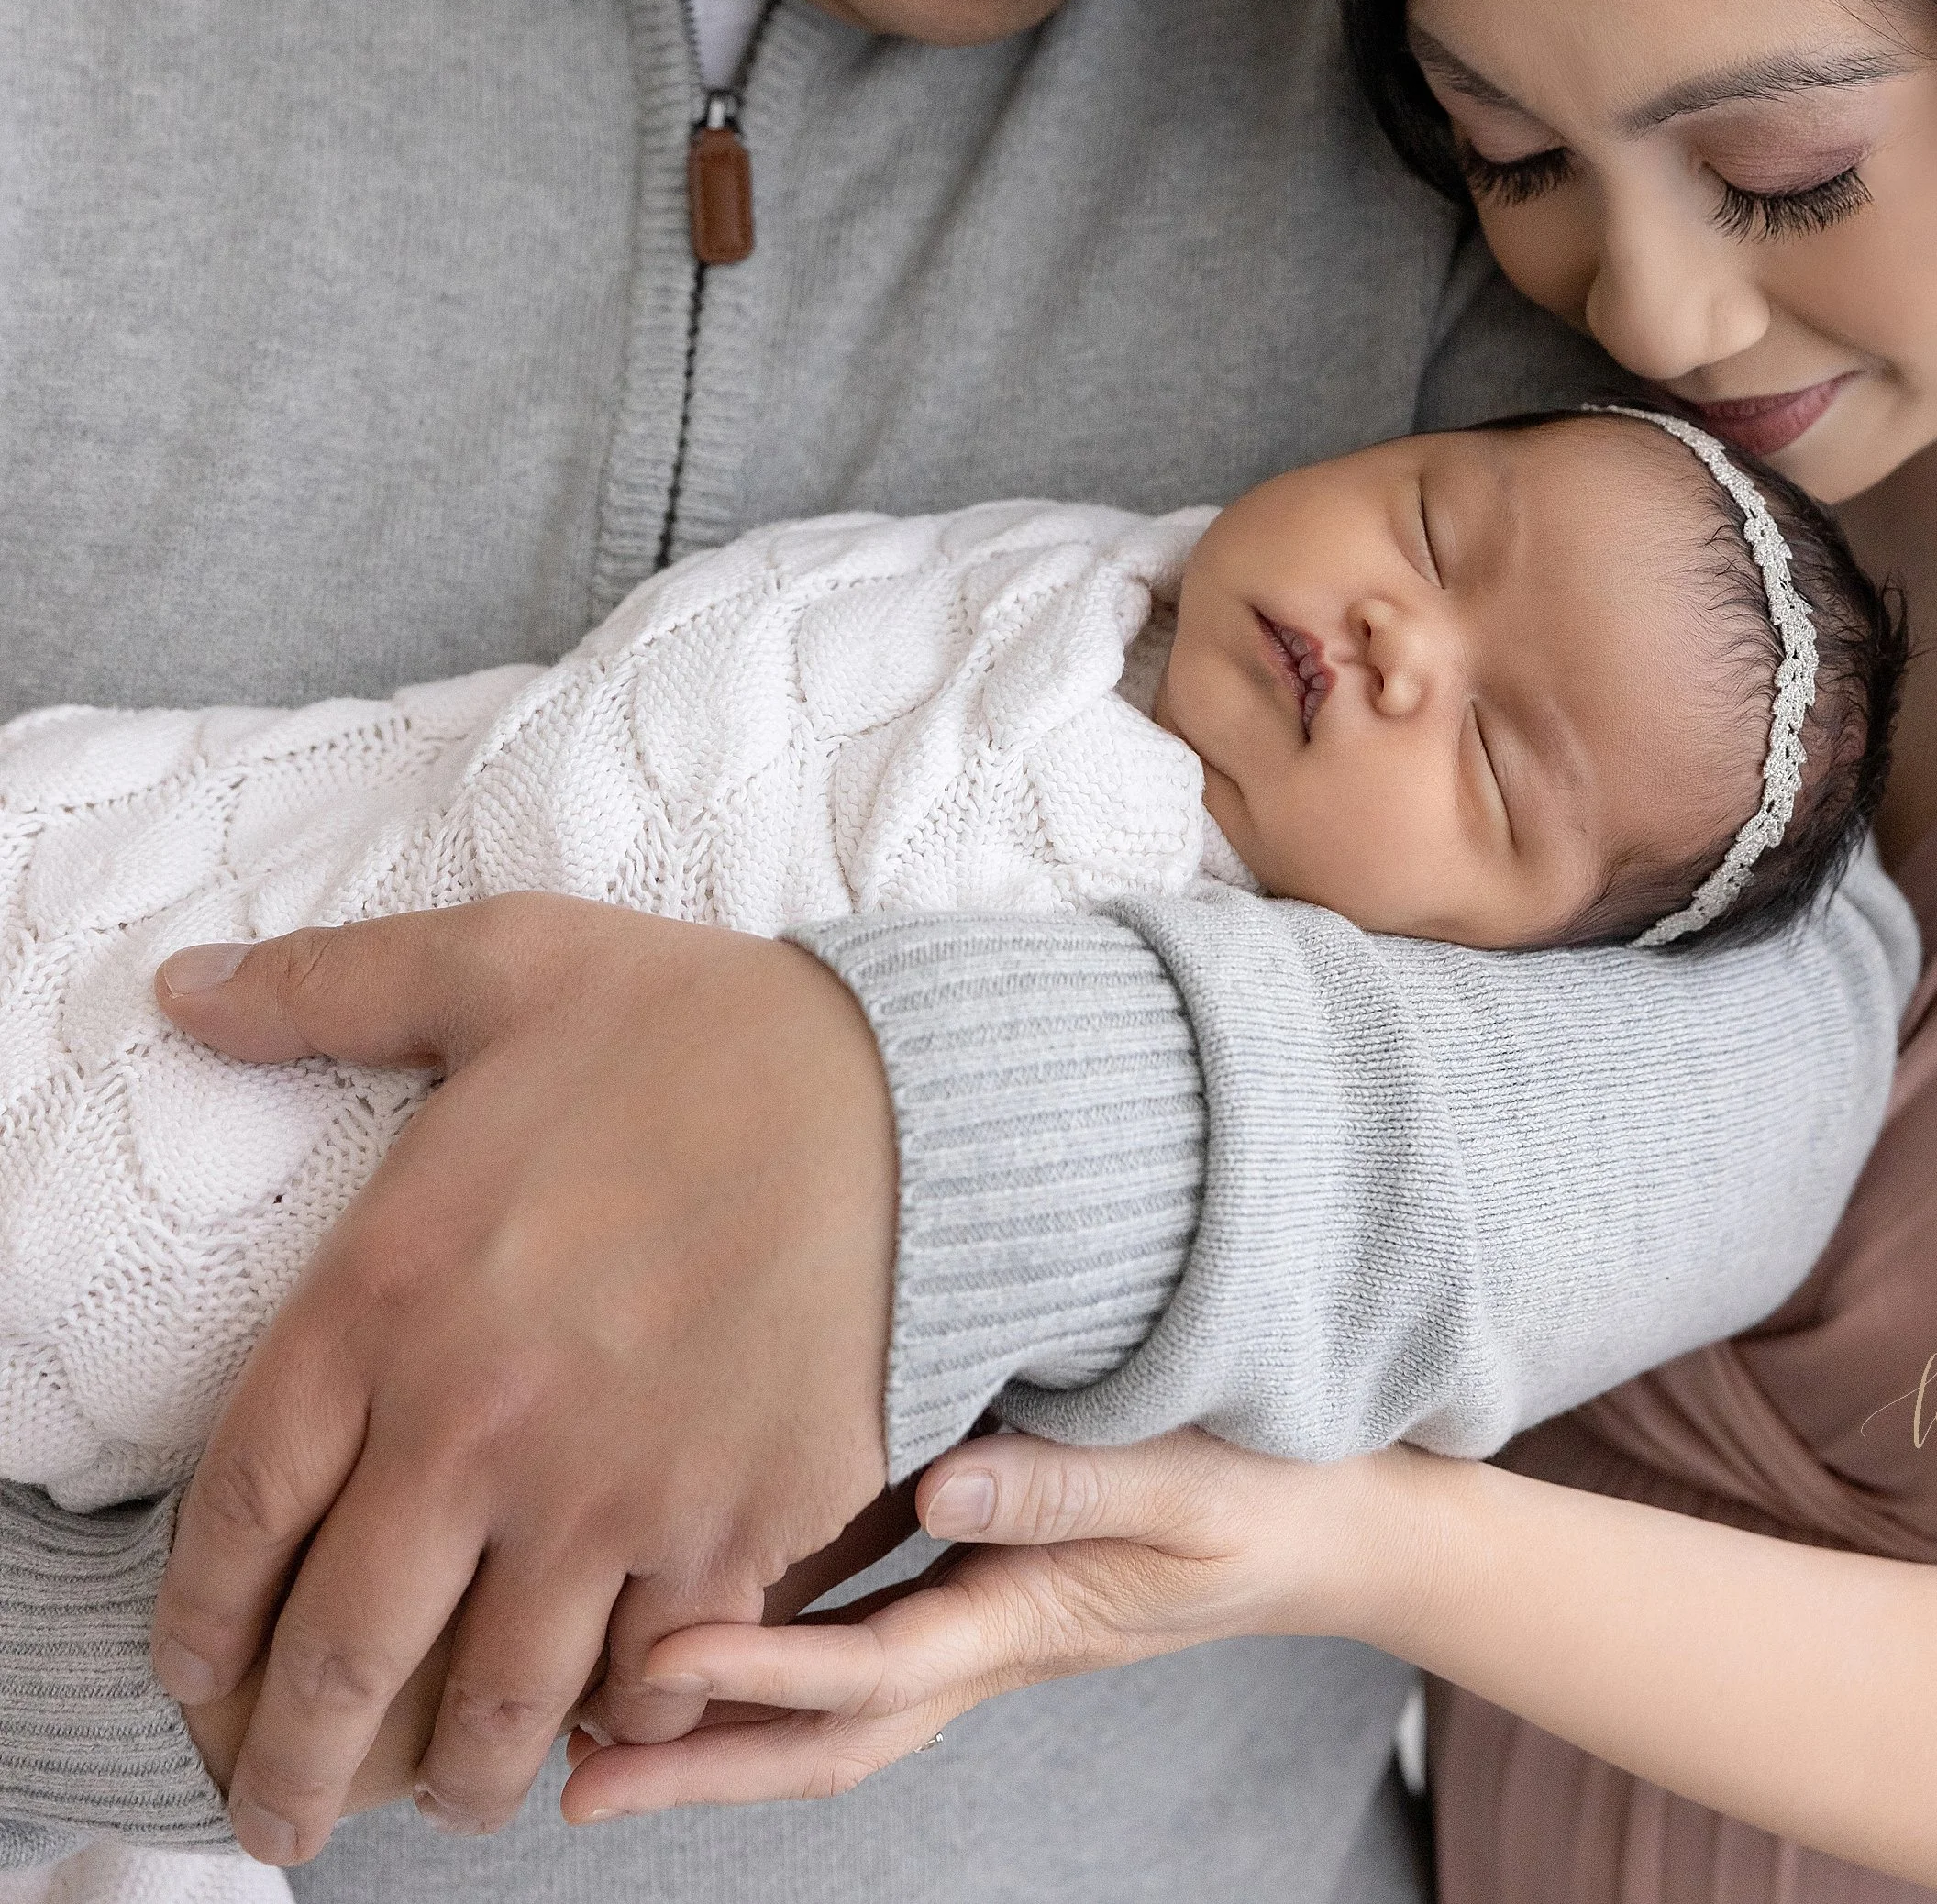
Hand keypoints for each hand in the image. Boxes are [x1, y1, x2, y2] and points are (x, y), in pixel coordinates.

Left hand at [149, 899, 894, 1866]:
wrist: (910, 1084)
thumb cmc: (698, 1022)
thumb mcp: (499, 964)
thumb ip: (328, 987)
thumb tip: (184, 989)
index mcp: (386, 1296)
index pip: (239, 1516)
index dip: (200, 1621)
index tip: (196, 1670)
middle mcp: (474, 1425)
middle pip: (343, 1655)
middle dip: (292, 1765)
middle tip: (279, 1814)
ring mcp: (606, 1496)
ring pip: (492, 1709)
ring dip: (453, 1781)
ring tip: (443, 1797)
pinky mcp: (730, 1533)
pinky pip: (643, 1689)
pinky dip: (611, 1732)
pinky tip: (595, 1730)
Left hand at [557, 1428, 1396, 1822]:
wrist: (1347, 1530)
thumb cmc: (1273, 1491)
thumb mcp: (1190, 1481)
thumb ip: (1071, 1480)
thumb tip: (944, 1485)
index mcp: (1030, 1616)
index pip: (873, 1666)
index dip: (762, 1671)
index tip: (656, 1660)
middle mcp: (993, 1637)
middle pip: (832, 1735)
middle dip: (703, 1766)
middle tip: (574, 1788)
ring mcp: (990, 1625)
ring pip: (838, 1708)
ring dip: (724, 1734)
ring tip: (600, 1738)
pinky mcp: (992, 1591)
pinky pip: (868, 1651)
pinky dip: (780, 1670)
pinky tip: (709, 1640)